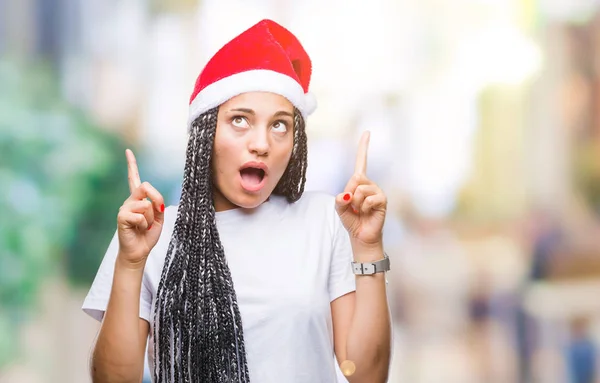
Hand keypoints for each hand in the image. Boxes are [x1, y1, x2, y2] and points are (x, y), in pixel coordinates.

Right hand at [116, 149, 165, 266]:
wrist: (139, 251)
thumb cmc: (148, 234)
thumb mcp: (159, 217)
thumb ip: (158, 204)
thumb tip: (150, 200)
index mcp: (139, 199)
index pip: (134, 179)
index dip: (131, 164)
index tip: (128, 151)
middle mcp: (130, 200)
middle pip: (146, 187)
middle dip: (157, 200)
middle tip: (156, 214)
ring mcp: (124, 208)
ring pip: (146, 205)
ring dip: (150, 218)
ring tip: (144, 226)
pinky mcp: (121, 217)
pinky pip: (140, 215)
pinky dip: (144, 224)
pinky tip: (138, 229)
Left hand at [335, 132, 386, 248]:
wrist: (361, 235)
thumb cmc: (352, 220)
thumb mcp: (340, 207)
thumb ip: (340, 199)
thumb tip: (348, 195)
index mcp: (359, 182)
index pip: (361, 162)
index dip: (364, 147)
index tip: (367, 132)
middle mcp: (370, 183)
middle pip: (355, 178)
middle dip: (349, 193)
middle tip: (353, 206)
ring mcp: (377, 191)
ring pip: (360, 189)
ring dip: (355, 203)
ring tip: (360, 210)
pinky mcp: (382, 199)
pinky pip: (367, 199)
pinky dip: (363, 208)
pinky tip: (366, 213)